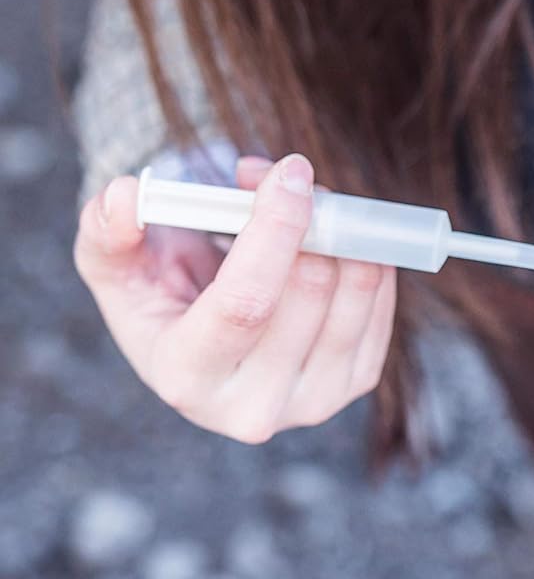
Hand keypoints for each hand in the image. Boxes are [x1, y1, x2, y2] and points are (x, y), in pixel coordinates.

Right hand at [74, 154, 397, 443]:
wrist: (208, 340)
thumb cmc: (158, 296)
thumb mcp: (115, 263)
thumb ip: (108, 230)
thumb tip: (127, 196)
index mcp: (186, 378)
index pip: (245, 302)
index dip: (274, 229)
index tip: (290, 172)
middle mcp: (253, 407)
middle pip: (308, 291)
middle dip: (310, 217)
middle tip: (290, 178)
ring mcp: (312, 401)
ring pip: (353, 291)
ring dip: (341, 229)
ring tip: (307, 205)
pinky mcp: (355, 382)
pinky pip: (381, 300)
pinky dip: (364, 253)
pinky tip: (334, 238)